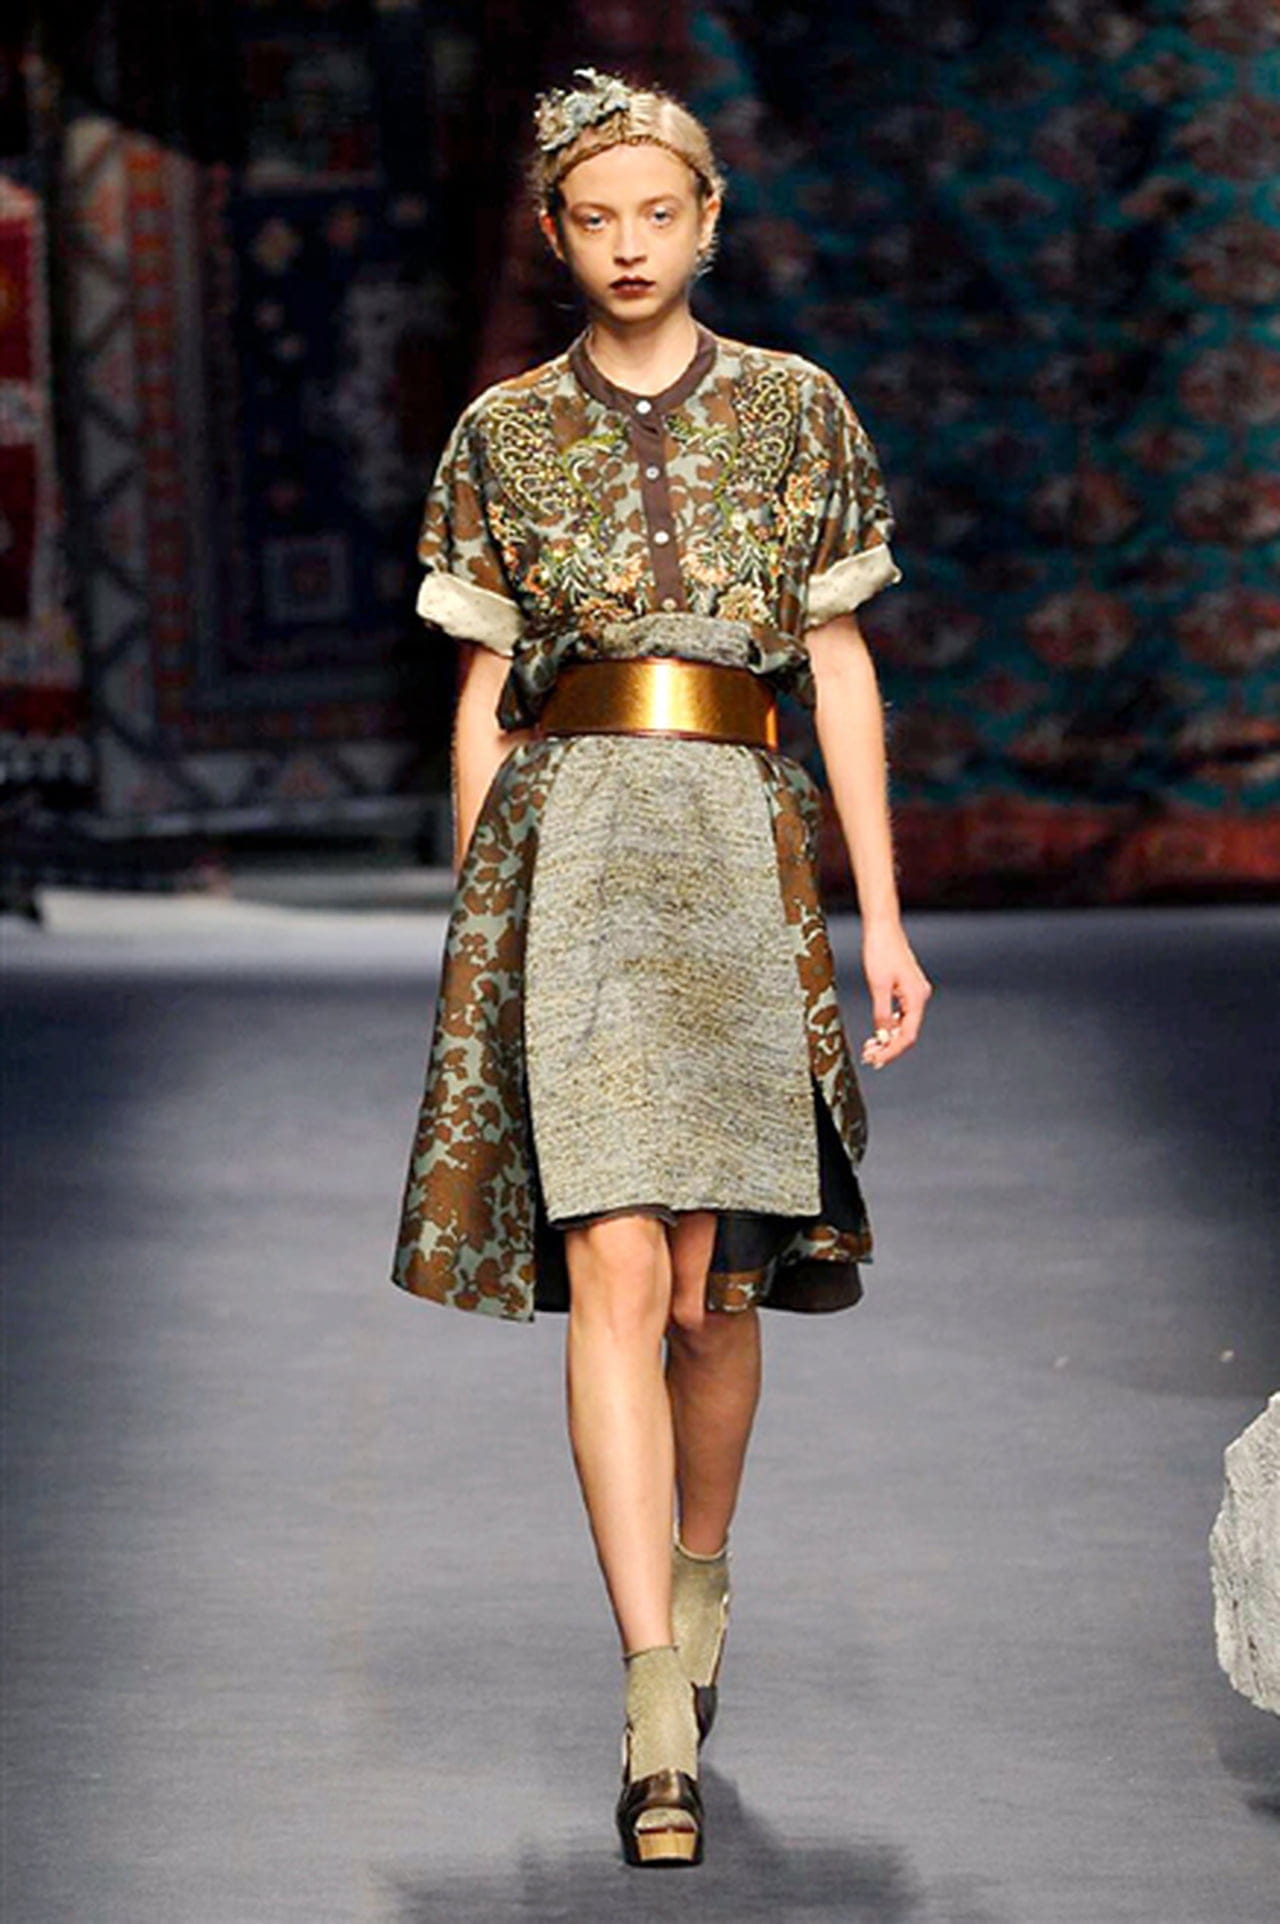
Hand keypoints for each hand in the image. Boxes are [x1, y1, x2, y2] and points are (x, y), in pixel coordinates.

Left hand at [859, 922, 932, 1070]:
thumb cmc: (880, 951)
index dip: (892, 1051)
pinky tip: (878, 1033)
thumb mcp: (878, 985)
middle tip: (869, 1057)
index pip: (908, 1035)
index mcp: (916, 997)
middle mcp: (920, 997)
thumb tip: (884, 1037)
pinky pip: (901, 1014)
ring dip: (888, 1038)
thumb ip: (883, 1013)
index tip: (876, 1060)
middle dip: (888, 1047)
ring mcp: (915, 993)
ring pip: (904, 1024)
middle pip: (907, 1032)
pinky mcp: (907, 989)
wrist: (883, 927)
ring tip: (870, 1048)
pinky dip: (889, 1026)